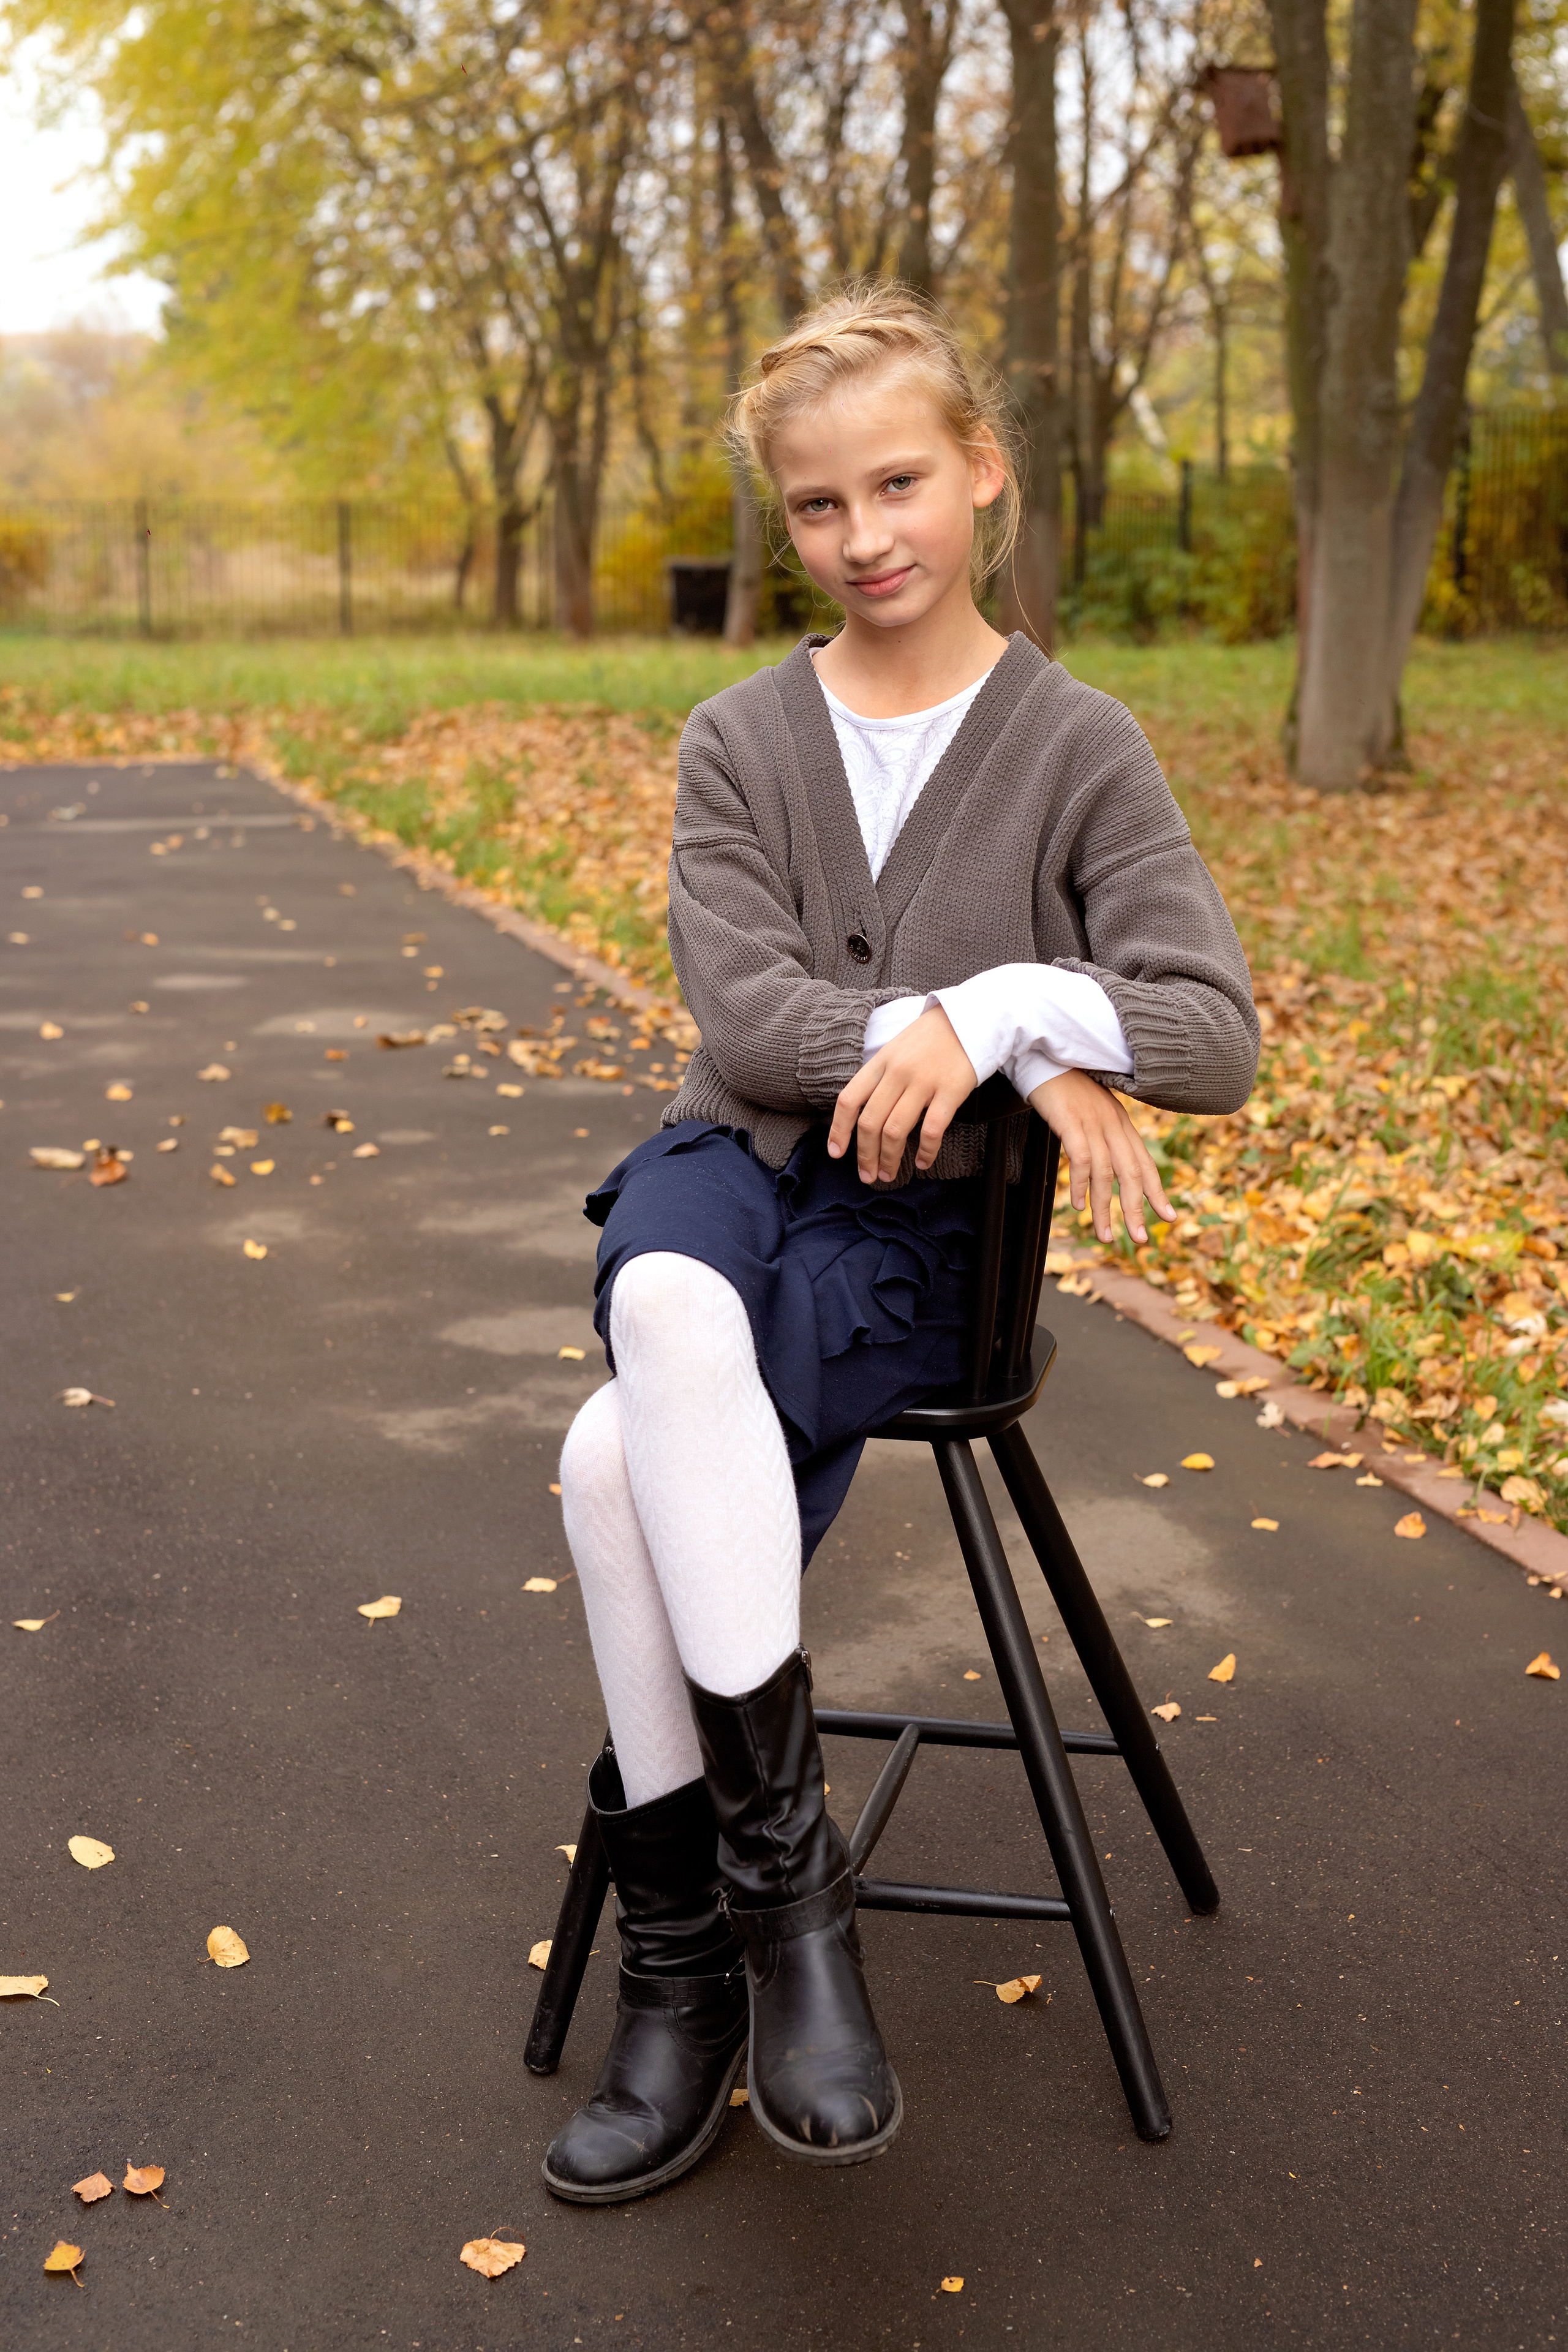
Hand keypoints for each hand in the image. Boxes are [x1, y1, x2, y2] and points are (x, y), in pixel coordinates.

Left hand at [828, 1005, 977, 1183]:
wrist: (967, 1019)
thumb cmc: (928, 1040)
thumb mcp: (894, 1051)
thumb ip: (878, 1079)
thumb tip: (861, 1116)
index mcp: (879, 1063)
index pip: (849, 1100)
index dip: (838, 1130)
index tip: (836, 1153)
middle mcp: (897, 1073)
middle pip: (870, 1123)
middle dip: (865, 1155)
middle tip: (867, 1175)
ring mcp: (924, 1082)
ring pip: (895, 1130)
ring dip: (889, 1159)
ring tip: (888, 1174)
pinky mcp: (951, 1091)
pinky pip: (932, 1129)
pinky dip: (925, 1151)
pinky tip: (922, 1162)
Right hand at [1029, 1068, 1174, 1244]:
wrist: (1045, 1052)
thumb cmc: (1064, 1084)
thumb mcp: (1091, 1109)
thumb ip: (1102, 1132)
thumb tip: (1104, 1162)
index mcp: (1121, 1123)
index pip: (1144, 1163)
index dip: (1157, 1191)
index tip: (1168, 1217)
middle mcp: (1113, 1125)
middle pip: (1132, 1173)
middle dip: (1137, 1209)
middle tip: (1139, 1238)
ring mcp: (1093, 1123)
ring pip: (1107, 1174)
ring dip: (1106, 1208)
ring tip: (1106, 1235)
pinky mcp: (1071, 1121)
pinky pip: (1082, 1160)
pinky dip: (1082, 1185)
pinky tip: (1078, 1205)